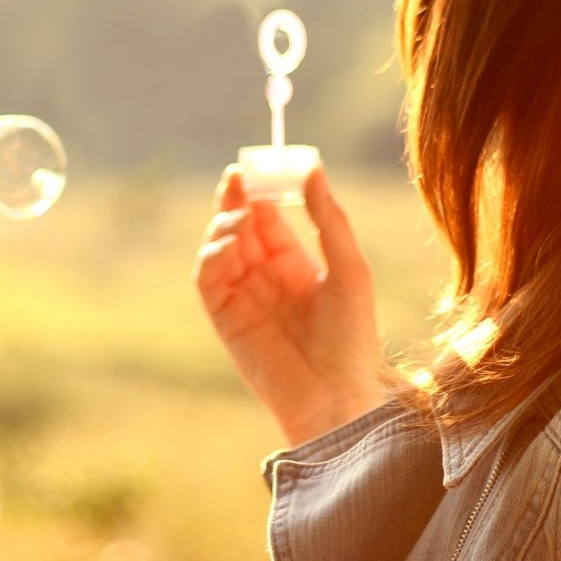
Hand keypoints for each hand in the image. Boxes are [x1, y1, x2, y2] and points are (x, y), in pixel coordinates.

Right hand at [193, 164, 385, 446]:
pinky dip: (212, 255)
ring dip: (224, 224)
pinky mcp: (225, 318)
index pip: (270, 215)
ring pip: (219, 246)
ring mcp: (243, 296)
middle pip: (240, 225)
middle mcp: (265, 276)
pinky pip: (208, 277)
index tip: (261, 165)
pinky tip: (230, 242)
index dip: (262, 189)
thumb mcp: (350, 271)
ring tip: (241, 216)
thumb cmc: (352, 338)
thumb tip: (313, 170)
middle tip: (238, 176)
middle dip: (236, 198)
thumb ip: (329, 221)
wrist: (336, 396)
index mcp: (295, 264)